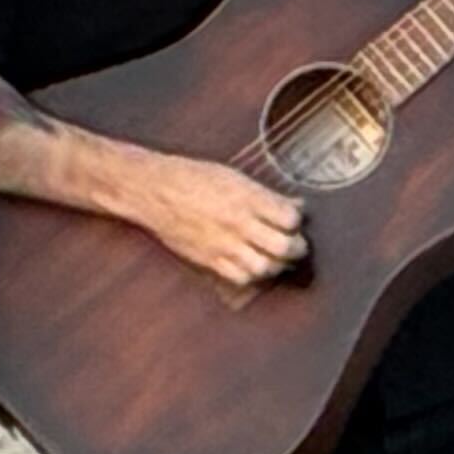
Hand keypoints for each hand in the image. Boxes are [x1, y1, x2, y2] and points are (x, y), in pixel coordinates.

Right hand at [131, 151, 306, 287]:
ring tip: (278, 258)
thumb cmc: (193, 178)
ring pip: (265, 266)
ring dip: (278, 264)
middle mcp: (239, 222)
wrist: (155, 191)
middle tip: (297, 244)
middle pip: (284, 246)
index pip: (290, 217)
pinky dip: (253, 275)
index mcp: (247, 197)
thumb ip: (265, 194)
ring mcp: (224, 244)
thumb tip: (295, 204)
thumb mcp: (234, 177)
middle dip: (297, 247)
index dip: (298, 220)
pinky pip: (240, 277)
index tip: (295, 220)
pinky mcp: (209, 259)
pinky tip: (254, 266)